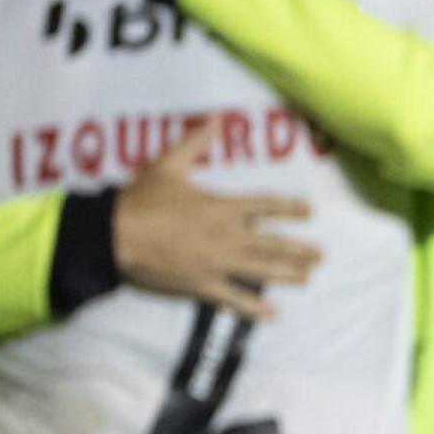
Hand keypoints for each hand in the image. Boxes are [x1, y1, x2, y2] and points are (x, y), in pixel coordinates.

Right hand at [113, 125, 314, 320]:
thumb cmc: (140, 199)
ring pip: (263, 272)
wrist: (113, 236)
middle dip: (299, 250)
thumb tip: (217, 119)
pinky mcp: (202, 286)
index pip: (266, 207)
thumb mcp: (167, 164)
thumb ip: (196, 143)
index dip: (291, 209)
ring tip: (307, 277)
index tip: (310, 211)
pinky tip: (273, 314)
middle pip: (273, 244)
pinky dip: (255, 309)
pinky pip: (235, 300)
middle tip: (320, 255)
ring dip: (289, 275)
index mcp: (221, 207)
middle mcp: (227, 237)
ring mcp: (217, 264)